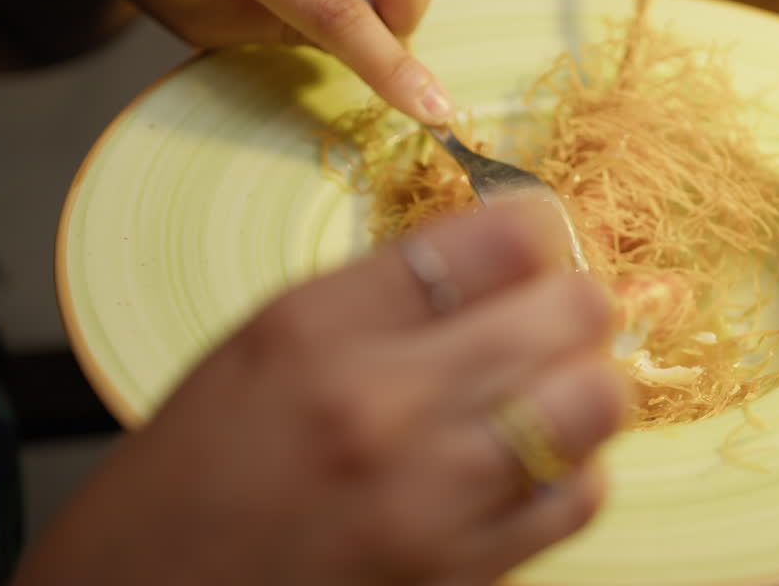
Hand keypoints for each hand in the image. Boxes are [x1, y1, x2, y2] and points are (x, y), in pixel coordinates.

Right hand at [13, 202, 627, 585]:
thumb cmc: (183, 480)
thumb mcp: (259, 348)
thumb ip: (377, 298)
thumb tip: (499, 256)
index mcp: (317, 326)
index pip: (498, 238)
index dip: (540, 227)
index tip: (539, 238)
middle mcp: (381, 404)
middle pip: (570, 311)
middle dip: (579, 299)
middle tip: (557, 308)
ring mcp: (427, 498)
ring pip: (595, 403)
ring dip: (587, 381)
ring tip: (553, 383)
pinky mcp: (457, 573)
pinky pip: (576, 498)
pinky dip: (575, 468)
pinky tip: (536, 459)